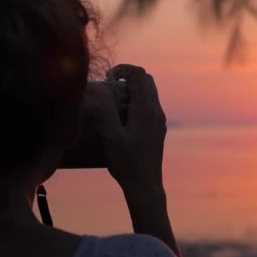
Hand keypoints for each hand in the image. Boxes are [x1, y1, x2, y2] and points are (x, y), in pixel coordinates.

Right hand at [103, 64, 166, 190]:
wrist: (145, 186)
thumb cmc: (127, 162)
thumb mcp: (111, 136)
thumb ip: (104, 110)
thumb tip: (98, 88)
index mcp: (146, 109)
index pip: (139, 75)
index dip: (123, 70)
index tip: (107, 79)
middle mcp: (156, 111)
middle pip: (147, 81)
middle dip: (128, 77)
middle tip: (109, 86)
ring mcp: (159, 121)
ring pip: (149, 93)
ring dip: (132, 90)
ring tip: (112, 101)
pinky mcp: (157, 130)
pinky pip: (149, 106)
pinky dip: (136, 102)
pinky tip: (121, 117)